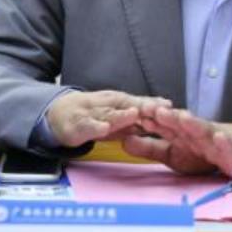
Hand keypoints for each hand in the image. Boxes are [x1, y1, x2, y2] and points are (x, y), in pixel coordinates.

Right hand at [46, 90, 170, 147]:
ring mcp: (93, 113)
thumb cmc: (93, 118)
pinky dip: (96, 126)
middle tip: (160, 109)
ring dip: (122, 115)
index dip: (155, 106)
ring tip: (133, 114)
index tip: (172, 108)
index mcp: (121, 104)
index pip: (141, 104)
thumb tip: (163, 123)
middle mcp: (109, 105)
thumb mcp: (118, 121)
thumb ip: (138, 122)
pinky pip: (88, 125)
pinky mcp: (78, 124)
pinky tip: (103, 128)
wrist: (58, 116)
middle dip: (145, 107)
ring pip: (109, 113)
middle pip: (129, 104)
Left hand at [122, 105, 231, 175]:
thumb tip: (123, 141)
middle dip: (168, 117)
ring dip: (193, 123)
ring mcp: (213, 140)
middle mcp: (195, 132)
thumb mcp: (171, 154)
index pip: (163, 124)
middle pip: (181, 123)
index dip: (150, 119)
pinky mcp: (230, 151)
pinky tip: (219, 138)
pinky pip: (227, 147)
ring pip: (202, 130)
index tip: (134, 114)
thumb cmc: (201, 153)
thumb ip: (149, 148)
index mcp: (180, 132)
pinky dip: (224, 143)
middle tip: (153, 111)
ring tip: (183, 118)